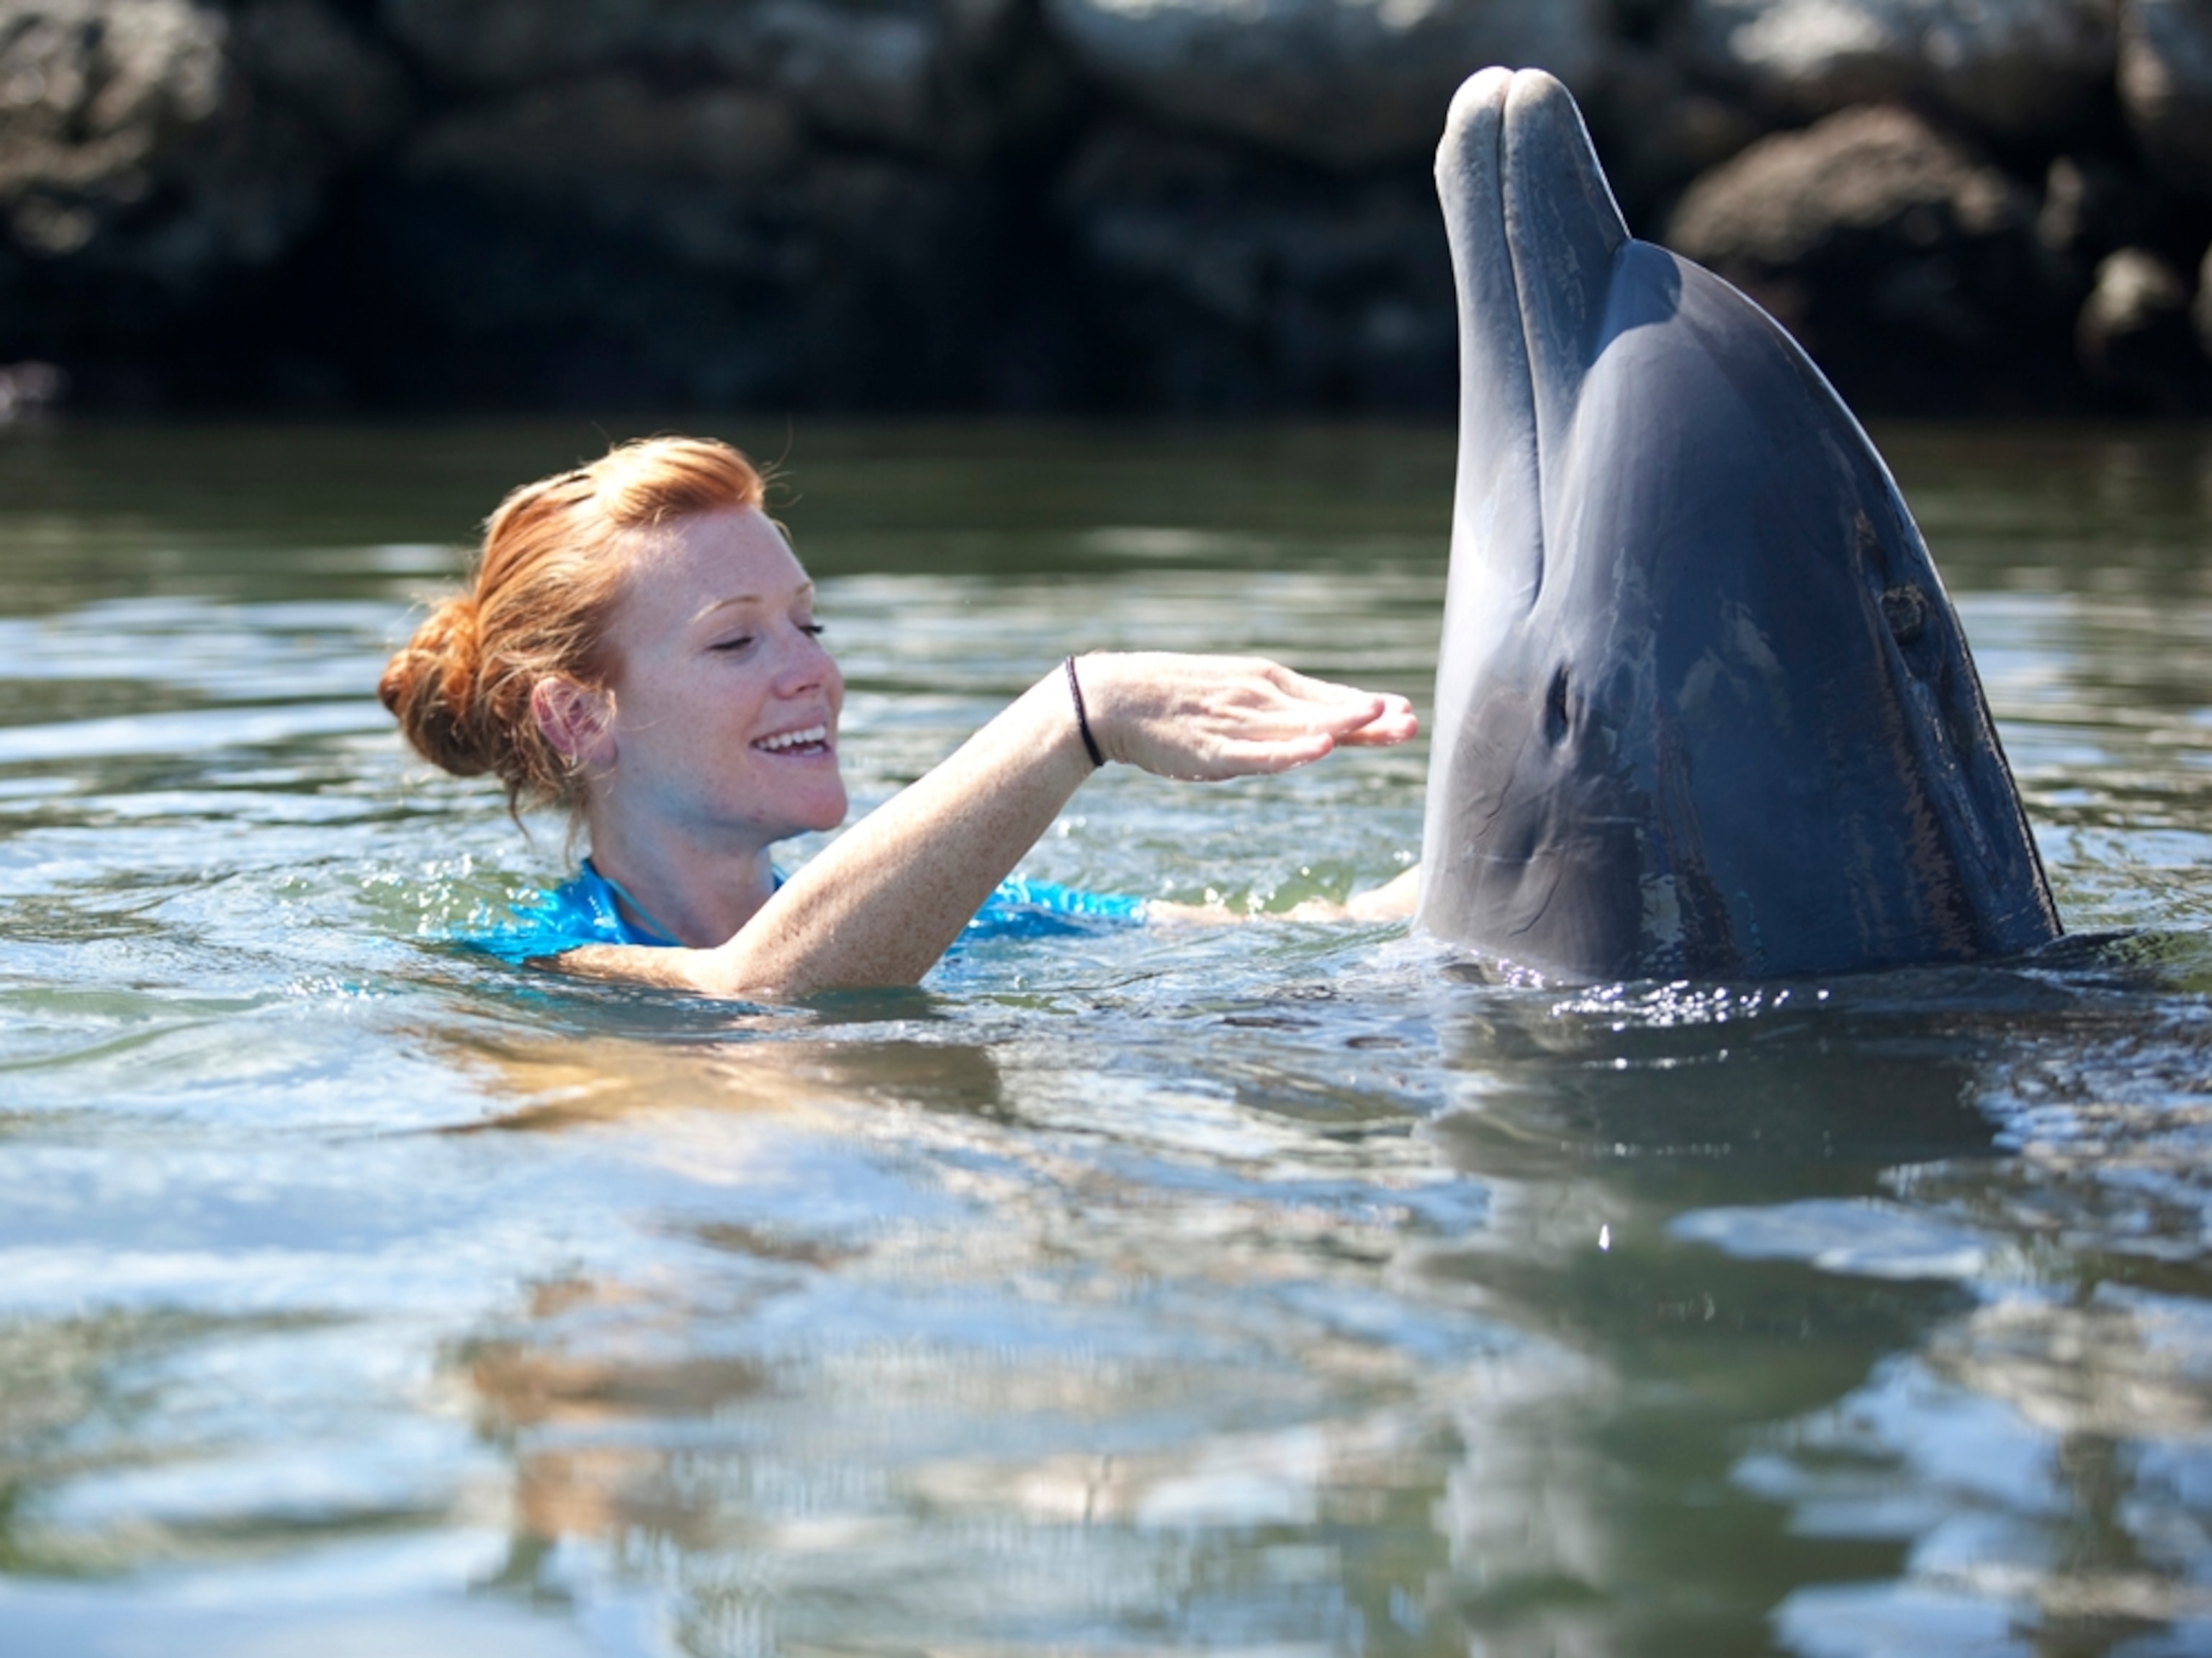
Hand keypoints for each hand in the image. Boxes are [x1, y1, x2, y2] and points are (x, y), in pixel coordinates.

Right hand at [1076, 653, 1416, 780]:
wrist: (1115, 699)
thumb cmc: (1175, 703)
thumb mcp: (1232, 696)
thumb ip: (1272, 713)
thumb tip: (1314, 728)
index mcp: (1265, 683)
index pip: (1327, 697)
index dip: (1367, 707)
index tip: (1405, 711)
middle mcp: (1260, 697)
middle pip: (1324, 710)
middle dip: (1369, 718)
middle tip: (1410, 723)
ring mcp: (1239, 721)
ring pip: (1299, 726)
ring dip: (1341, 723)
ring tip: (1379, 719)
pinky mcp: (1216, 747)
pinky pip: (1260, 752)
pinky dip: (1291, 749)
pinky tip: (1319, 747)